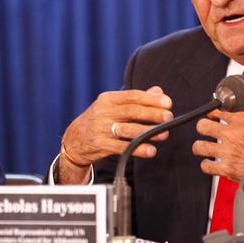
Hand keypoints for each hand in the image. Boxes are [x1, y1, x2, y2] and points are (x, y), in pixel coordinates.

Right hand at [57, 86, 173, 183]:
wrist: (74, 139)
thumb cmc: (100, 120)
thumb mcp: (113, 106)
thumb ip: (136, 99)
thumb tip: (159, 92)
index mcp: (108, 98)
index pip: (132, 96)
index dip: (151, 99)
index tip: (167, 102)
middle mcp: (103, 112)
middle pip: (131, 111)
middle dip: (152, 114)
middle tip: (169, 117)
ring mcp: (100, 129)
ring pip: (127, 129)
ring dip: (147, 132)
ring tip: (164, 134)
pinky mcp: (101, 145)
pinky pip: (121, 147)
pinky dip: (137, 149)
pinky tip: (150, 150)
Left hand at [193, 79, 243, 194]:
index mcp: (243, 122)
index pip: (217, 110)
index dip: (212, 110)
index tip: (213, 113)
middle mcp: (232, 137)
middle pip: (202, 126)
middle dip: (203, 126)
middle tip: (206, 128)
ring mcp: (228, 154)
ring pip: (199, 147)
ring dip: (200, 146)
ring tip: (204, 145)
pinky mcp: (228, 170)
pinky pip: (206, 166)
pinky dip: (206, 165)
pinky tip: (211, 162)